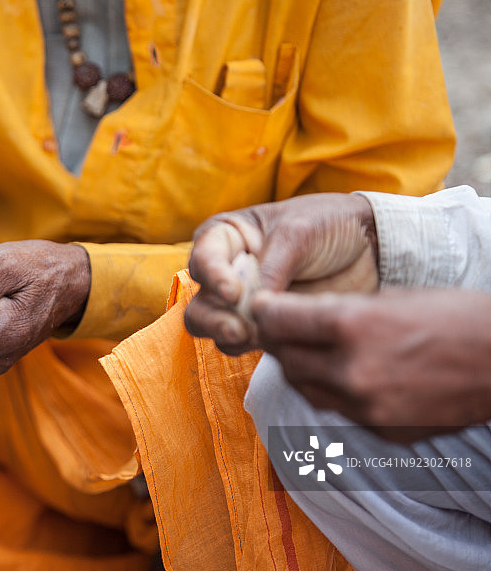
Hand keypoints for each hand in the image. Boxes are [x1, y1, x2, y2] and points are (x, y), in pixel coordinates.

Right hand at [185, 193, 378, 354]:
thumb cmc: (329, 224)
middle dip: (213, 318)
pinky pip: (243, 343)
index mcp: (228, 236)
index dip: (213, 276)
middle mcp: (227, 270)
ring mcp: (242, 302)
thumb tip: (252, 308)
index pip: (204, 258)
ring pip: (213, 328)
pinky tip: (277, 341)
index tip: (234, 292)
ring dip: (227, 336)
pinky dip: (252, 346)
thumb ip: (272, 267)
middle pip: (199, 302)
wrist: (370, 247)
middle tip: (238, 329)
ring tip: (253, 337)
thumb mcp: (299, 232)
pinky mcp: (263, 325)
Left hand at [251, 288, 490, 441]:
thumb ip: (339, 311)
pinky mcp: (380, 430)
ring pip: (304, 388)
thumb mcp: (392, 297)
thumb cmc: (455, 316)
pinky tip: (344, 375)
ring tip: (310, 351)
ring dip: (300, 368)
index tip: (259, 307)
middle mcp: (352, 370)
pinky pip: (336, 409)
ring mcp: (366, 407)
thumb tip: (300, 318)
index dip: (263, 311)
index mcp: (352, 325)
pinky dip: (330, 391)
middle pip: (285, 359)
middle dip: (277, 341)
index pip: (278, 321)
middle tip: (279, 329)